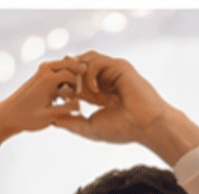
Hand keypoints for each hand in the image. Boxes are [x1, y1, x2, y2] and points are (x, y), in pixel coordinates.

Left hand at [0, 58, 82, 138]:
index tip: (87, 95)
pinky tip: (68, 90)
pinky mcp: (39, 76)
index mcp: (48, 79)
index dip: (83, 84)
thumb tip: (80, 105)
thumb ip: (66, 110)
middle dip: (79, 73)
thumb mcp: (49, 117)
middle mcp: (44, 70)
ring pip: (63, 66)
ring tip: (79, 87)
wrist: (6, 115)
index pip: (74, 75)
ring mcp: (41, 71)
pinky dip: (64, 77)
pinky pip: (56, 71)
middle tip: (88, 83)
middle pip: (70, 64)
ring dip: (71, 74)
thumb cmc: (26, 119)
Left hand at [52, 52, 198, 162]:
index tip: (55, 98)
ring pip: (86, 59)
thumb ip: (73, 123)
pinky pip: (97, 61)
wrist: (146, 125)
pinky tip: (93, 90)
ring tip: (75, 89)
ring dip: (76, 72)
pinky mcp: (119, 66)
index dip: (63, 88)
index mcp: (99, 94)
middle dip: (66, 76)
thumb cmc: (123, 129)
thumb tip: (53, 121)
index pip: (75, 84)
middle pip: (78, 68)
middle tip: (59, 89)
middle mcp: (105, 80)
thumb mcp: (91, 128)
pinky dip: (89, 73)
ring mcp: (112, 72)